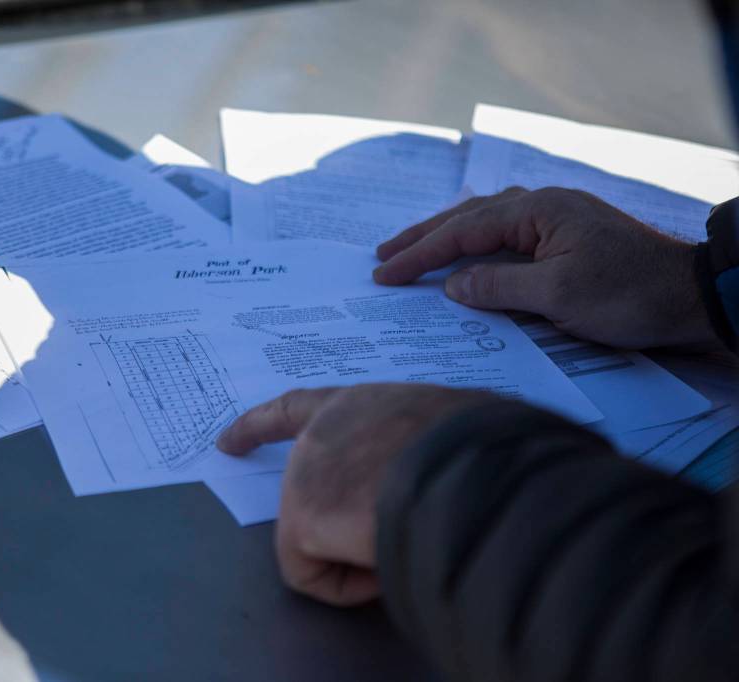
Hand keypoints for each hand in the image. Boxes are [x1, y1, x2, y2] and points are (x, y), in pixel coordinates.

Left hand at [216, 384, 496, 606]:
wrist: (474, 471)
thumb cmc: (478, 448)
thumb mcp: (444, 433)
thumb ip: (414, 450)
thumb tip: (421, 493)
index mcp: (359, 403)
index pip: (297, 409)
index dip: (260, 426)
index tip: (225, 442)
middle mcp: (323, 430)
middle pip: (313, 493)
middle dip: (334, 521)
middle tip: (387, 532)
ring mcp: (306, 472)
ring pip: (324, 538)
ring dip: (363, 550)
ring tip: (414, 536)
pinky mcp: (300, 516)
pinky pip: (317, 574)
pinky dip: (350, 585)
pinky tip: (386, 563)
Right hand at [373, 187, 716, 349]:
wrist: (691, 297)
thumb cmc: (628, 294)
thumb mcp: (558, 296)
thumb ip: (498, 286)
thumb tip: (452, 285)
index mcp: (537, 210)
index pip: (463, 232)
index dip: (420, 253)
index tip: (383, 273)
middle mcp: (542, 205)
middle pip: (468, 218)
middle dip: (422, 238)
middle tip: (381, 255)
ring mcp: (555, 219)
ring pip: (486, 223)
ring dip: (446, 237)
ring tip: (410, 251)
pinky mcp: (565, 237)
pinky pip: (505, 236)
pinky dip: (475, 244)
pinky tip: (464, 252)